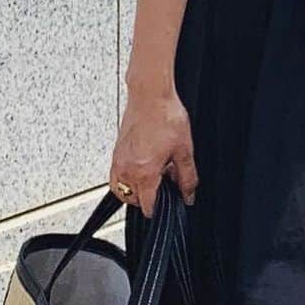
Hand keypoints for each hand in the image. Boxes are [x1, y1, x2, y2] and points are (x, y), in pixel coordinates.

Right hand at [110, 87, 197, 217]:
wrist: (150, 94)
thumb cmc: (165, 116)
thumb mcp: (184, 151)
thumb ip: (187, 178)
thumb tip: (188, 194)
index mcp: (144, 173)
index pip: (147, 206)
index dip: (159, 210)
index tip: (166, 207)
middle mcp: (127, 168)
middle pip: (132, 200)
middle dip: (147, 199)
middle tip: (163, 188)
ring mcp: (118, 159)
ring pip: (120, 190)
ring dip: (133, 191)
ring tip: (150, 180)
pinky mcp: (116, 151)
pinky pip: (116, 175)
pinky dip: (125, 178)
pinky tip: (140, 168)